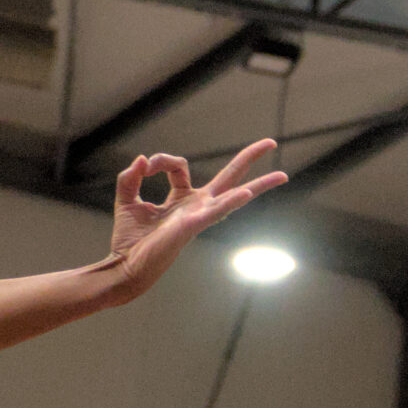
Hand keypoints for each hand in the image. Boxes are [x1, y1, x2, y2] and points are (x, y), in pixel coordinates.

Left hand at [106, 140, 287, 300]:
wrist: (125, 265)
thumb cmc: (129, 238)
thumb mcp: (126, 199)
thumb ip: (130, 177)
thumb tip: (142, 160)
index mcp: (182, 198)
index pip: (179, 165)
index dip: (161, 160)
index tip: (144, 167)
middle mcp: (197, 205)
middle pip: (230, 176)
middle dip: (250, 158)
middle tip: (271, 142)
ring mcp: (199, 215)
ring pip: (235, 195)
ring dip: (259, 185)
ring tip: (282, 175)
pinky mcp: (194, 225)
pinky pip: (217, 211)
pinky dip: (231, 202)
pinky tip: (245, 194)